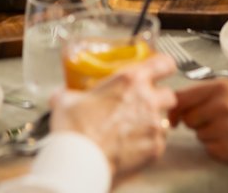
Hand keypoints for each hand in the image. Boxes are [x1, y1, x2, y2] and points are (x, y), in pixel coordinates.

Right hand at [50, 54, 176, 176]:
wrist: (79, 163)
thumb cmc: (75, 131)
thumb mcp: (66, 102)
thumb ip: (68, 94)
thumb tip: (59, 95)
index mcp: (130, 80)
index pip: (163, 63)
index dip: (163, 66)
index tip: (161, 69)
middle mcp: (147, 99)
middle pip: (167, 93)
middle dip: (158, 99)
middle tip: (143, 105)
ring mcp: (153, 125)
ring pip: (164, 118)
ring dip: (154, 122)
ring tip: (135, 129)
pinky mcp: (155, 148)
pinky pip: (159, 142)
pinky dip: (149, 143)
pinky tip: (133, 146)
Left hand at [173, 79, 227, 169]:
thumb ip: (209, 95)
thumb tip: (178, 106)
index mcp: (221, 87)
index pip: (181, 97)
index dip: (174, 109)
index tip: (173, 117)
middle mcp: (220, 105)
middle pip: (187, 118)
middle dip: (198, 123)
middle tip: (221, 123)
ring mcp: (224, 128)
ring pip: (199, 136)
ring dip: (211, 137)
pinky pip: (211, 151)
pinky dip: (220, 150)